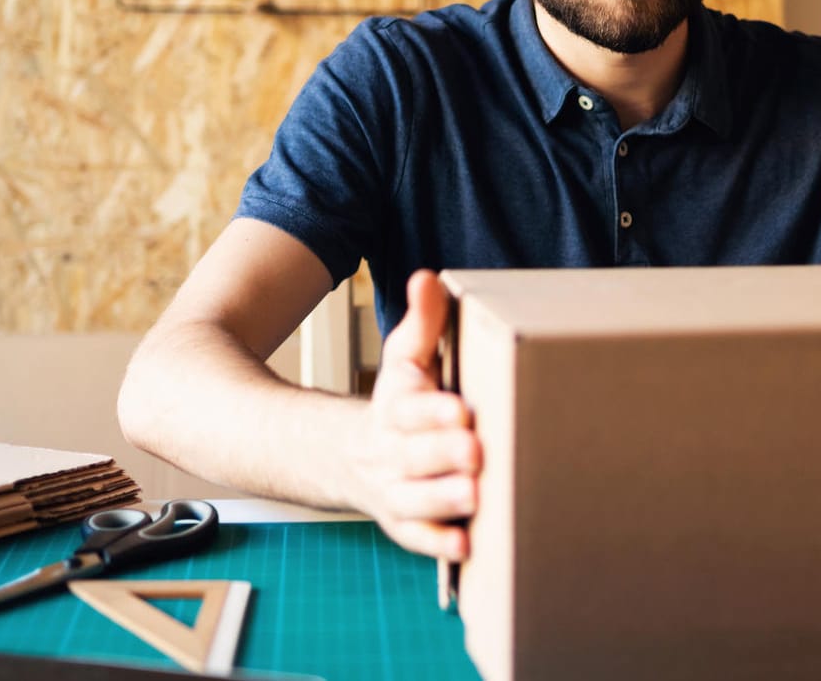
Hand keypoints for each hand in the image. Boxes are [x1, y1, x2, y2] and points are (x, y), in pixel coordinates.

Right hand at [348, 269, 478, 559]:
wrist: (345, 456)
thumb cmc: (398, 404)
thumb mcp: (404, 358)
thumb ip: (421, 323)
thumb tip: (428, 278)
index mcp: (391, 406)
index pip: (404, 405)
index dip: (428, 409)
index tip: (459, 408)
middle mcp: (386, 450)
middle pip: (410, 453)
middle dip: (441, 453)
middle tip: (475, 450)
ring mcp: (391, 489)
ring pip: (411, 497)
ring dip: (441, 498)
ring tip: (475, 494)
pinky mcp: (400, 522)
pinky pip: (413, 536)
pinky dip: (435, 543)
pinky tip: (464, 543)